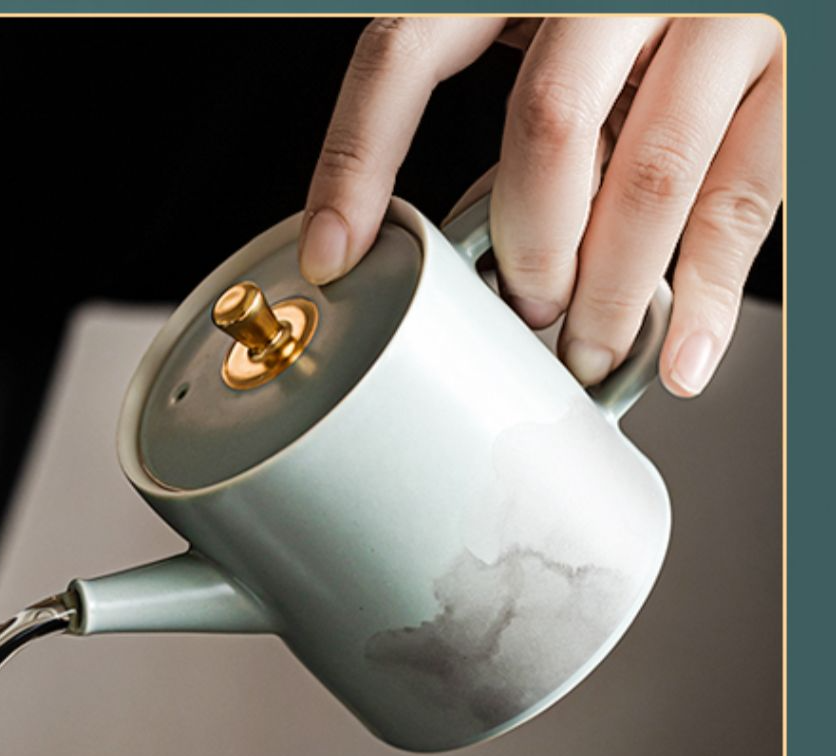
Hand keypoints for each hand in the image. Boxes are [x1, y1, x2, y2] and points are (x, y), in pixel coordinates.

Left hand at [300, 17, 782, 396]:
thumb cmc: (637, 21)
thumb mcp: (557, 33)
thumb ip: (525, 106)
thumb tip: (475, 243)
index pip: (406, 53)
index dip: (356, 160)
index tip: (335, 253)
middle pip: (547, 126)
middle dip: (528, 248)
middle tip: (523, 313)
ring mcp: (715, 18)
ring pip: (649, 174)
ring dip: (611, 290)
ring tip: (586, 351)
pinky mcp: (791, 69)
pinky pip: (744, 196)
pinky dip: (710, 290)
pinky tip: (684, 351)